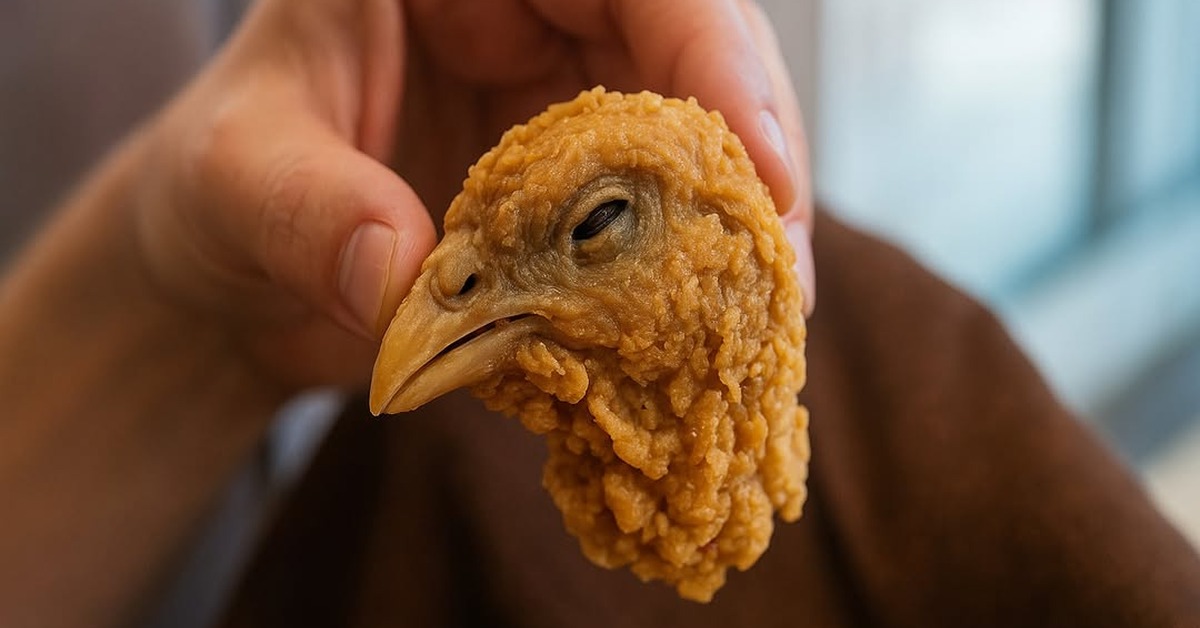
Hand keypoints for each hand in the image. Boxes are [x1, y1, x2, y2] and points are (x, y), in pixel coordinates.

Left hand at [132, 0, 813, 394]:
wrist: (229, 274)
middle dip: (749, 156)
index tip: (758, 159)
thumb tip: (402, 272)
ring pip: (695, 137)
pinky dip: (687, 282)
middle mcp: (528, 17)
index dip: (708, 45)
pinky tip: (704, 341)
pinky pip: (659, 219)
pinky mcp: (575, 189)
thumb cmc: (217, 192)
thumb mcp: (233, 181)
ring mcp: (560, 102)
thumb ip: (306, 211)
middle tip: (780, 270)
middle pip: (692, 47)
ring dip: (734, 230)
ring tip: (757, 321)